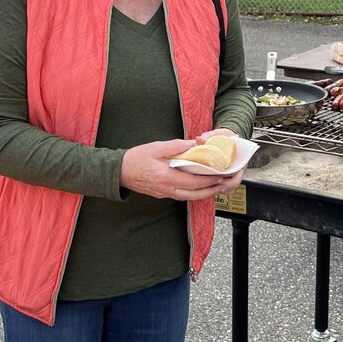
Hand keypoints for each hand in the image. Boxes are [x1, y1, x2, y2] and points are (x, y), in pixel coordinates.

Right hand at [120, 137, 240, 201]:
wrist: (119, 172)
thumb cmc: (135, 159)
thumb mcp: (156, 147)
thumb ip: (176, 146)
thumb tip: (193, 144)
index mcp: (167, 177)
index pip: (194, 181)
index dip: (209, 179)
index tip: (220, 174)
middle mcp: (167, 189)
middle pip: (195, 194)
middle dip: (211, 189)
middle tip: (224, 182)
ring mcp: (165, 193)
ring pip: (190, 197)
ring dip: (204, 193)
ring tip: (215, 186)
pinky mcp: (163, 194)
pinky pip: (182, 196)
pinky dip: (194, 193)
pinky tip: (199, 187)